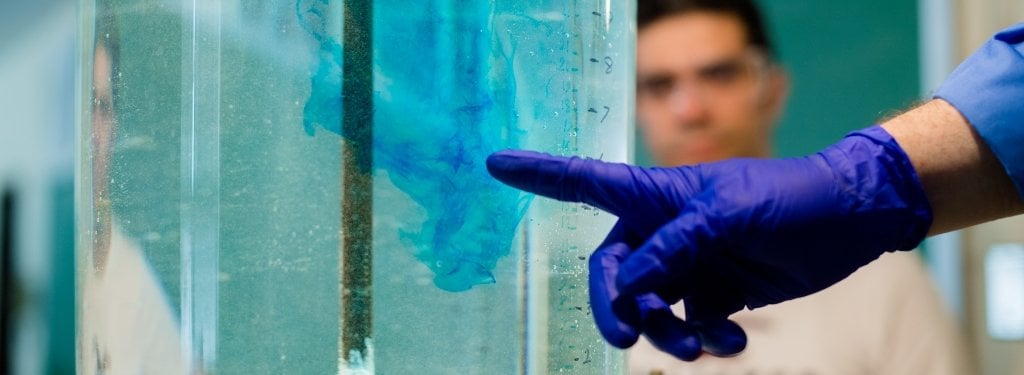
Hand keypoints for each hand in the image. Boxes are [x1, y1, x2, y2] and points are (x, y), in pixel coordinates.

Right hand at [486, 125, 931, 359]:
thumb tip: (632, 282)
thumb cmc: (789, 197)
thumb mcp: (730, 215)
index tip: (495, 165)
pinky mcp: (716, 288)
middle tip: (626, 336)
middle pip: (612, 270)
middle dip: (616, 305)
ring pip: (650, 305)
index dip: (539, 174)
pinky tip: (732, 339)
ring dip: (667, 331)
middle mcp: (664, 228)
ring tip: (702, 345)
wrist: (849, 221)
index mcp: (658, 195)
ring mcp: (689, 260)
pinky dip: (707, 337)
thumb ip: (677, 246)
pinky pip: (690, 321)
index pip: (586, 182)